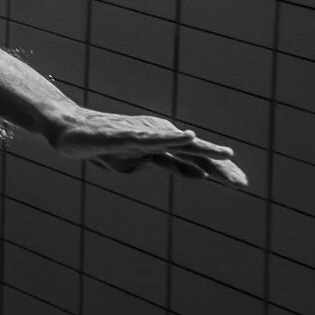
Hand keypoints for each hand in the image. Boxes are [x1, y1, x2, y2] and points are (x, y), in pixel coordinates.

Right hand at [50, 108, 248, 186]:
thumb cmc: (102, 146)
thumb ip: (162, 164)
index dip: (219, 171)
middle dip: (219, 167)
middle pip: (193, 153)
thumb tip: (193, 171)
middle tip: (244, 183)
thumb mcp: (136, 163)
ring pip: (179, 144)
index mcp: (162, 146)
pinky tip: (189, 137)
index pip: (195, 161)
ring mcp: (144, 134)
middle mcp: (158, 137)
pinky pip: (153, 138)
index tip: (242, 183)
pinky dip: (172, 138)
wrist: (70, 132)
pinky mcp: (128, 133)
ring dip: (204, 150)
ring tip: (227, 155)